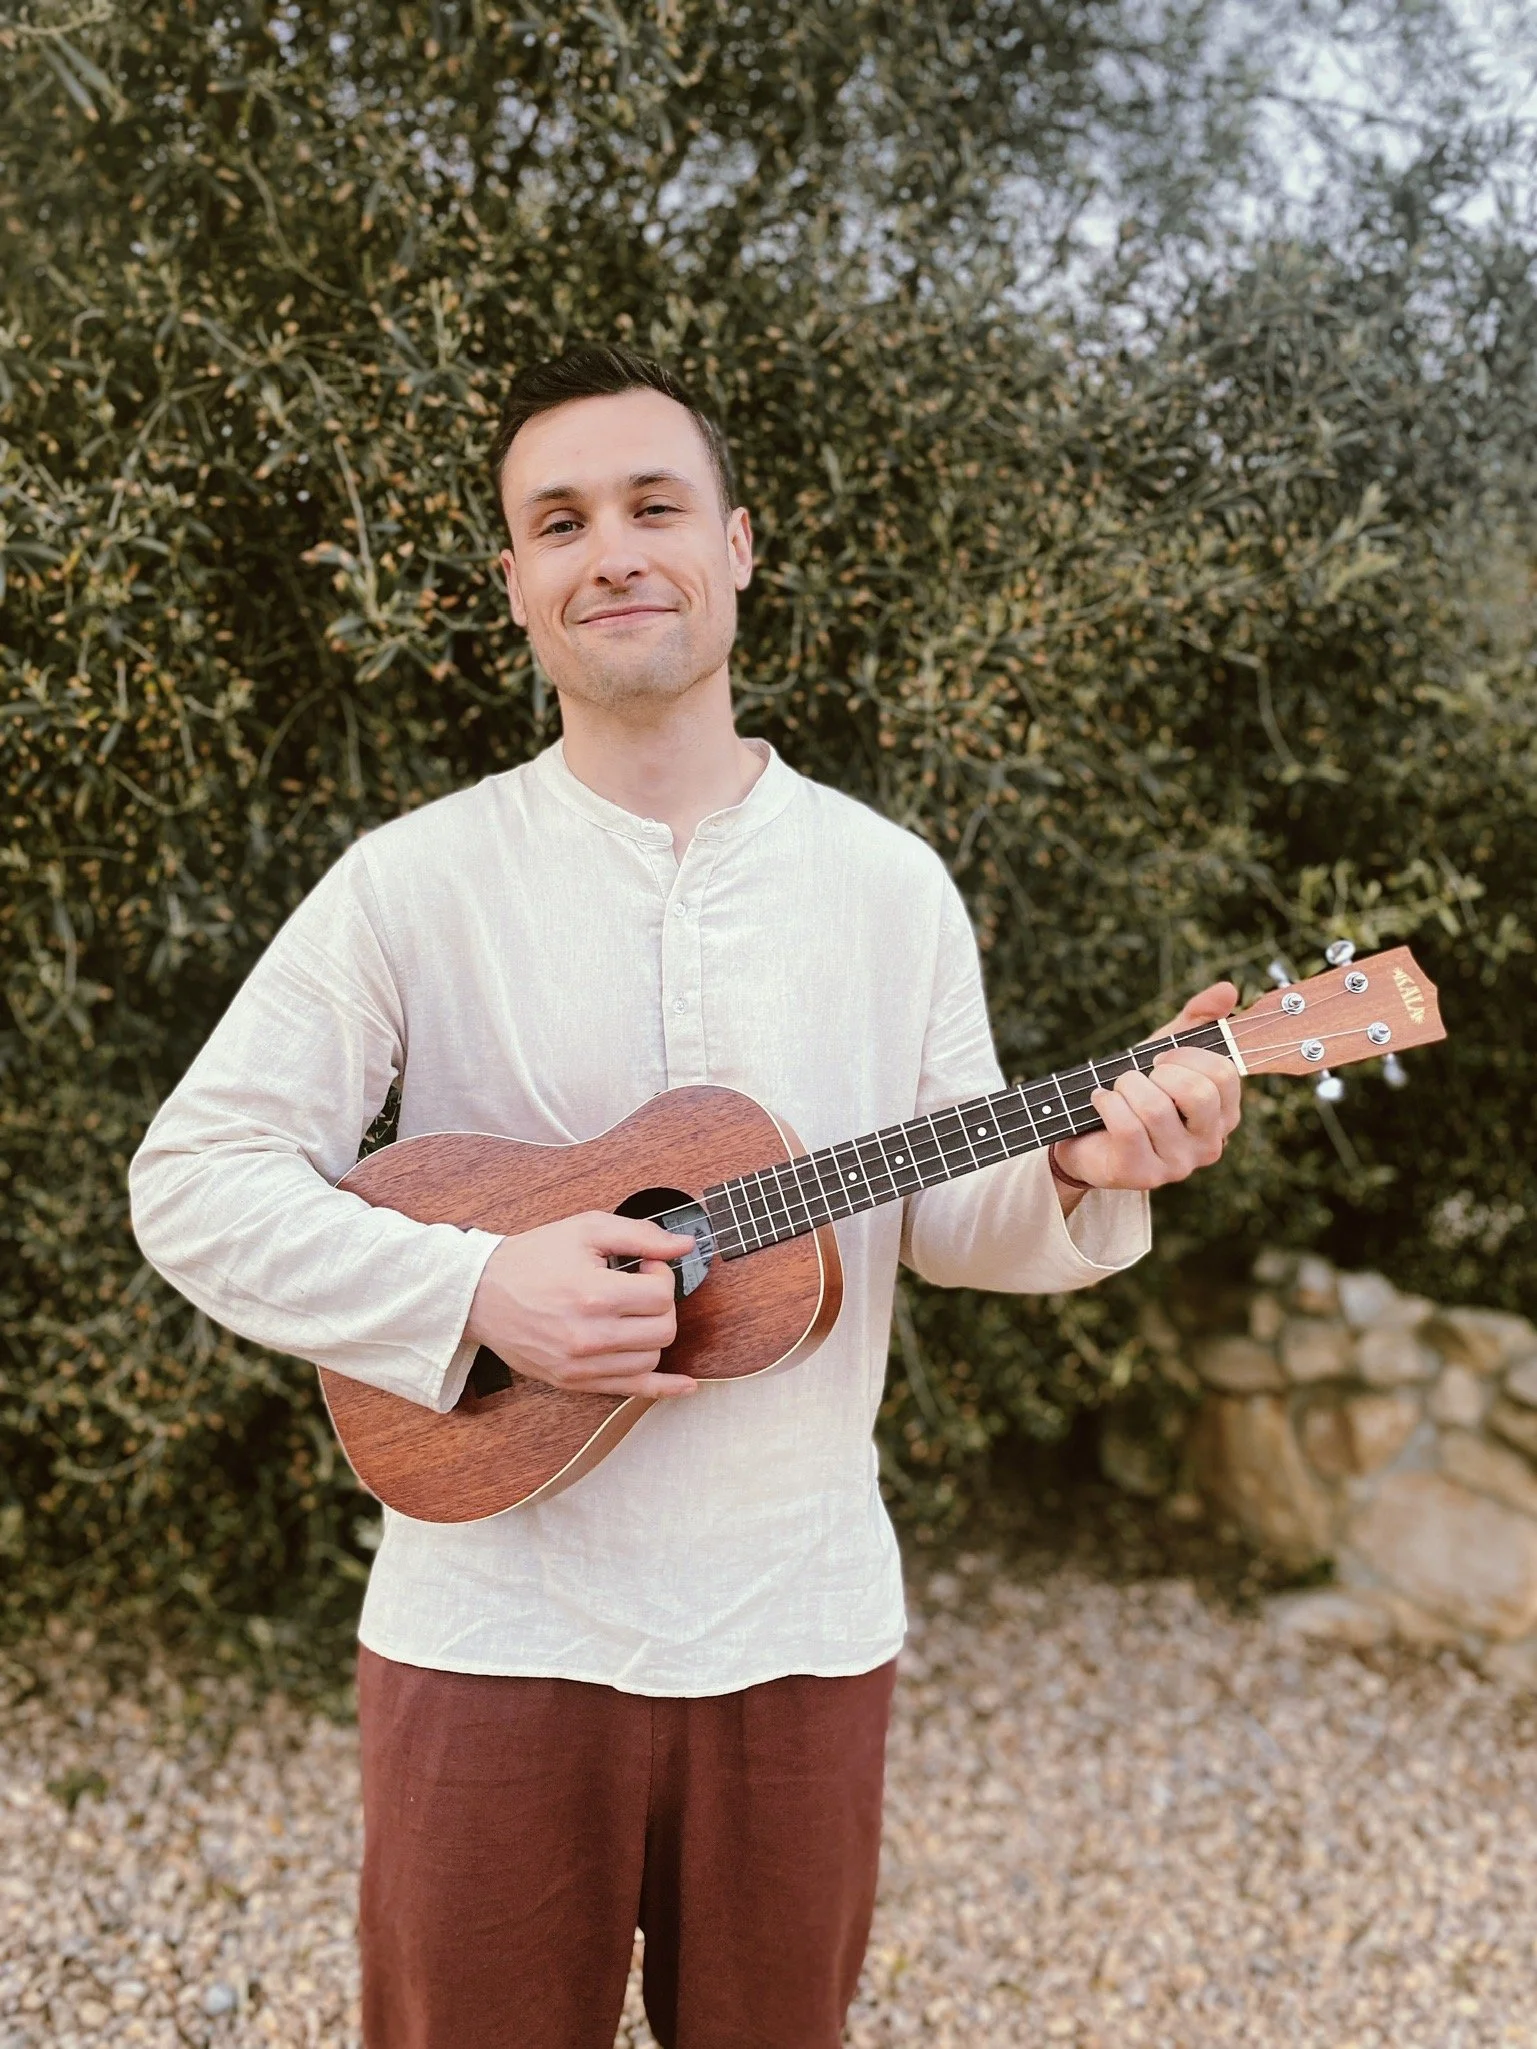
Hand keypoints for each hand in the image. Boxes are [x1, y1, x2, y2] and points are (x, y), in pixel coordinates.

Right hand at [463, 1212, 699, 1399]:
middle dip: (661, 1303)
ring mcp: (581, 1364)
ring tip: (631, 1313)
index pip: (661, 1294)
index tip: (646, 1265)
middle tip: (641, 1286)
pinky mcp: (574, 1381)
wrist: (480, 1294)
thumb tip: (687, 1245)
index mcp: (594, 1294)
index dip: (661, 1274)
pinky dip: (663, 1388)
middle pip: (663, 1329)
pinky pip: (632, 1390)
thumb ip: (641, 1235)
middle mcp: (589, 1335)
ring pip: (652, 1358)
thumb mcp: (586, 1230)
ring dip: (653, 1333)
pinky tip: (685, 1386)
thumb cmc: (533, 1258)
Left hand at [1051, 981, 1242, 1195]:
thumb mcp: (1165, 1051)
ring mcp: (1179, 1165)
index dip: (1186, 1055)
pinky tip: (1100, 1101)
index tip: (1160, 1058)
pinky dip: (1106, 1103)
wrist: (1084, 1134)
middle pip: (1198, 1092)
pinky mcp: (1143, 1176)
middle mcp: (1210, 1145)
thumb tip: (1228, 989)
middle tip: (1138, 1076)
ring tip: (1116, 1090)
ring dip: (1125, 1087)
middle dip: (1157, 1073)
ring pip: (1156, 1109)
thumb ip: (1197, 1019)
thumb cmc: (1133, 1093)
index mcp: (1224, 1114)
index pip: (1225, 1074)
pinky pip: (1127, 1128)